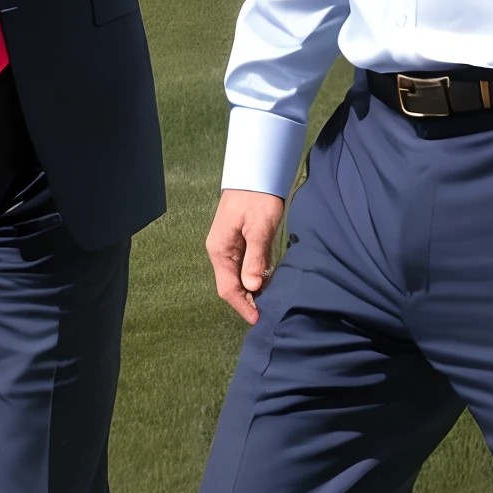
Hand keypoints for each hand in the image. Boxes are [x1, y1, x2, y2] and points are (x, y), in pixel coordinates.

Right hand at [206, 188, 286, 323]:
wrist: (256, 173)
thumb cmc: (257, 197)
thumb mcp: (259, 228)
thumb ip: (255, 258)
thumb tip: (253, 287)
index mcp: (220, 251)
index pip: (228, 289)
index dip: (243, 306)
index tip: (259, 319)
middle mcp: (220, 252)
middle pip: (232, 285)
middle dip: (249, 300)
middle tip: (270, 312)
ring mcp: (228, 247)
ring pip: (239, 277)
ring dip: (253, 289)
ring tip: (272, 300)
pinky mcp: (238, 241)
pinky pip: (244, 266)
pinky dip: (255, 276)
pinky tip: (269, 280)